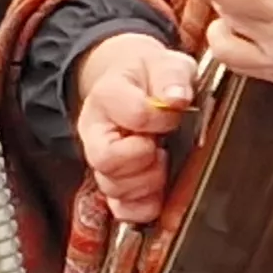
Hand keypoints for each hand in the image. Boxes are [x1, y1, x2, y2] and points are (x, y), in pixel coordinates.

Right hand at [73, 31, 202, 226]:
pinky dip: (143, 207)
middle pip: (105, 160)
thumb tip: (176, 97)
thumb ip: (171, 75)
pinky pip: (121, 209)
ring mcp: (103, 161)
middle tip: (162, 146)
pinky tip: (158, 192)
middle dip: (144, 158)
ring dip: (147, 183)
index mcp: (107, 97)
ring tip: (162, 162)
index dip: (161, 118)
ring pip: (112, 187)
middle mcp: (95, 133)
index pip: (133, 114)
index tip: (177, 109)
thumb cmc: (150, 76)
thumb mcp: (164, 62)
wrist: (134, 84)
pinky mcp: (115, 184)